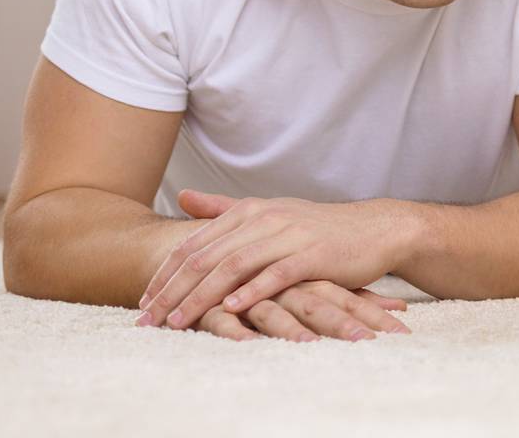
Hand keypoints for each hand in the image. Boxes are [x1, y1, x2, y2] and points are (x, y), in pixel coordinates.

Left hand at [137, 191, 408, 331]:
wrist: (376, 230)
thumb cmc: (319, 229)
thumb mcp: (270, 213)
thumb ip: (224, 209)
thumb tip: (183, 196)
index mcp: (250, 211)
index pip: (194, 245)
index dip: (164, 274)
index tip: (142, 302)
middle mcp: (265, 219)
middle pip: (207, 257)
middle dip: (172, 291)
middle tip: (146, 319)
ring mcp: (290, 235)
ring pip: (233, 267)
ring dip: (201, 297)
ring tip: (177, 322)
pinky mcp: (314, 255)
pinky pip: (276, 274)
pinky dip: (251, 291)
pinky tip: (231, 309)